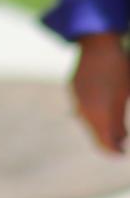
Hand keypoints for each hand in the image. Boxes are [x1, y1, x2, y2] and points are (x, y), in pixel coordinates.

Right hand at [72, 32, 129, 152]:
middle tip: (120, 141)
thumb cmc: (120, 69)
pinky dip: (92, 112)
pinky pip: (82, 108)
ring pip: (88, 121)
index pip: (105, 143)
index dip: (113, 151)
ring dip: (100, 126)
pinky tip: (101, 107)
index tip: (122, 153)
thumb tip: (119, 138)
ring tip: (114, 125)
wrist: (99, 44)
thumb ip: (118, 121)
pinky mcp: (73, 89)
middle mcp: (85, 110)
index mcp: (100, 114)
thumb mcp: (124, 95)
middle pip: (95, 134)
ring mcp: (77, 99)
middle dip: (108, 140)